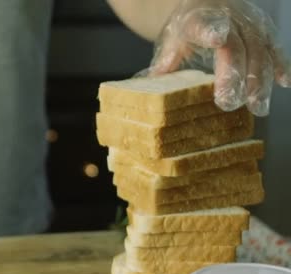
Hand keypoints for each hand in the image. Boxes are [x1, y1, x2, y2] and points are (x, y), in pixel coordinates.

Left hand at [146, 0, 290, 115]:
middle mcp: (228, 18)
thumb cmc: (187, 27)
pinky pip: (274, 48)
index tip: (216, 39)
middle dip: (235, 75)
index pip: (205, 24)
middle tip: (229, 102)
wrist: (207, 1)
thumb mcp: (171, 40)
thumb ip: (166, 61)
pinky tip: (286, 82)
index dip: (212, 31)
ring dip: (260, 80)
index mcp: (199, 19)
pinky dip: (281, 65)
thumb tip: (153, 84)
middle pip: (235, 46)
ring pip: (259, 50)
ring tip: (257, 106)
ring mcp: (249, 23)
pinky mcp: (264, 30)